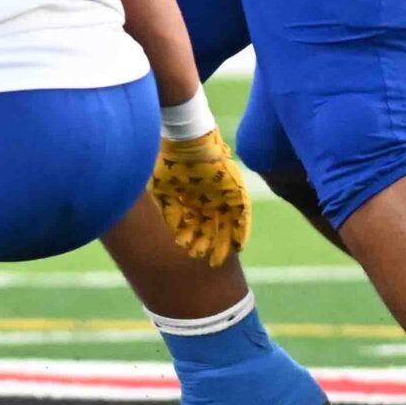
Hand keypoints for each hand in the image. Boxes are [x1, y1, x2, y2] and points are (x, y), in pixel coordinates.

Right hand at [148, 128, 253, 267]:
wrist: (186, 143)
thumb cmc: (170, 163)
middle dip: (207, 246)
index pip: (194, 225)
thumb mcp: (162, 192)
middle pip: (211, 228)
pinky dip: (240, 232)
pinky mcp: (236, 193)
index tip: (187, 248)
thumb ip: (169, 213)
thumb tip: (176, 234)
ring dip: (223, 244)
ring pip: (226, 226)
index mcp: (192, 200)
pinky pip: (242, 217)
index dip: (191, 239)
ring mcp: (224, 198)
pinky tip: (237, 248)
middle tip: (204, 260)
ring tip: (217, 261)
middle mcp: (209, 201)